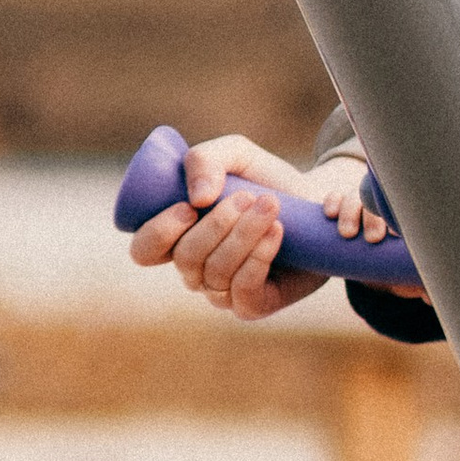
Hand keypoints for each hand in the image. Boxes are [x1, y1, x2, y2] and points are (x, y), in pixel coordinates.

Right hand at [126, 132, 421, 320]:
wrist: (314, 203)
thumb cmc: (266, 181)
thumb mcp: (235, 155)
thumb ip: (204, 159)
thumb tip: (197, 198)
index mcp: (178, 237)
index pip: (144, 250)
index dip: (159, 233)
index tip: (190, 206)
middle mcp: (195, 269)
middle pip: (186, 258)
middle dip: (217, 224)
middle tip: (248, 196)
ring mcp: (222, 291)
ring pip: (217, 272)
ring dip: (244, 235)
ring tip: (271, 206)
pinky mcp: (252, 305)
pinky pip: (243, 290)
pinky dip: (259, 257)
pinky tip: (277, 231)